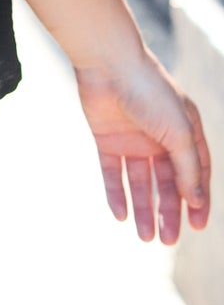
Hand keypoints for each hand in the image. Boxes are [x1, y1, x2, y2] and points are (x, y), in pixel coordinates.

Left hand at [73, 48, 211, 243]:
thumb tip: (196, 202)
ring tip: (145, 238)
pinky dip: (117, 194)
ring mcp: (134, 139)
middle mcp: (161, 137)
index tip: (197, 227)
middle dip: (168, 212)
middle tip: (168, 240)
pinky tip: (121, 216)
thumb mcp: (180, 133)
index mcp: (186, 132)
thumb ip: (188, 169)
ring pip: (141, 182)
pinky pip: (113, 173)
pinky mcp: (107, 139)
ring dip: (143, 209)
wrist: (108, 64)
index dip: (198, 200)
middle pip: (167, 183)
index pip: (197, 174)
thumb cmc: (151, 92)